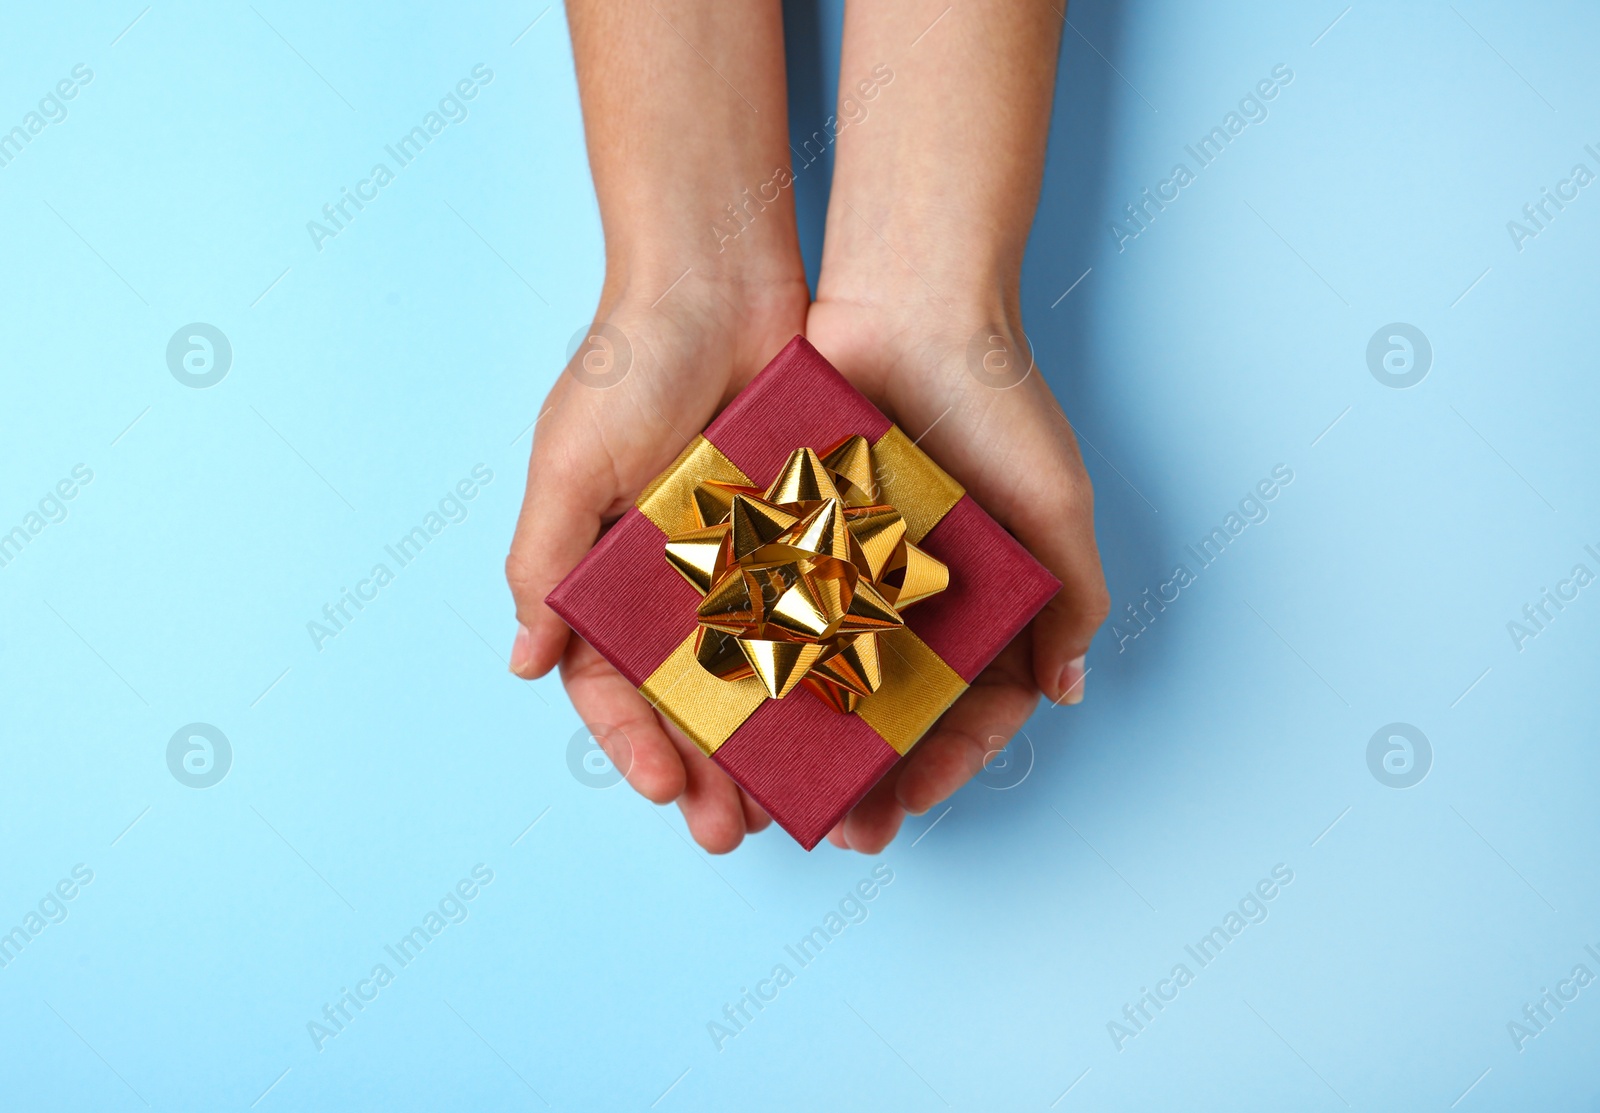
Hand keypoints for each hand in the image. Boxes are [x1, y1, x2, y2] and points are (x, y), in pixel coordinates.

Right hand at [506, 274, 807, 851]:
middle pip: (687, 701)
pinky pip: (811, 619)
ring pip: (756, 678)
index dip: (633, 744)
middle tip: (733, 834)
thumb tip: (525, 665)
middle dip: (705, 771)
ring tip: (790, 805)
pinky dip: (820, 673)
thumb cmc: (626, 367)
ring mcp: (739, 565)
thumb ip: (542, 564)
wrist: (718, 282)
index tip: (665, 792)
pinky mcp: (799, 538)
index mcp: (604, 577)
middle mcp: (672, 583)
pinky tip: (843, 723)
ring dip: (766, 744)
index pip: (611, 684)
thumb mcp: (569, 466)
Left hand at [803, 293, 1109, 852]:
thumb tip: (1064, 692)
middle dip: (863, 774)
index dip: (944, 762)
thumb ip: (1068, 596)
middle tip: (838, 829)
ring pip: (817, 674)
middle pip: (884, 709)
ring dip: (799, 738)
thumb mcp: (1055, 503)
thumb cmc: (999, 402)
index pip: (966, 706)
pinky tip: (729, 707)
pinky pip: (765, 607)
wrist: (911, 301)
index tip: (910, 803)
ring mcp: (844, 566)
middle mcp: (907, 592)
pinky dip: (751, 659)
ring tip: (771, 792)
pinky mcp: (786, 531)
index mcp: (977, 598)